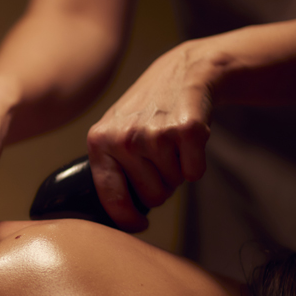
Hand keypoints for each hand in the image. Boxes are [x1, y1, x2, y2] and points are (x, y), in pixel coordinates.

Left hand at [86, 41, 213, 231]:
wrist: (183, 72)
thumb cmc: (145, 110)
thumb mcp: (113, 131)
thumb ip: (108, 166)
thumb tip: (115, 214)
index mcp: (100, 141)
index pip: (111, 196)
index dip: (127, 218)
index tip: (138, 224)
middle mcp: (124, 138)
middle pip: (152, 197)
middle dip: (160, 186)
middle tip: (160, 160)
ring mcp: (155, 134)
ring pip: (173, 185)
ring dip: (177, 171)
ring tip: (171, 143)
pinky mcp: (187, 131)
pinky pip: (195, 174)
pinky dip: (196, 164)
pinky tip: (187, 141)